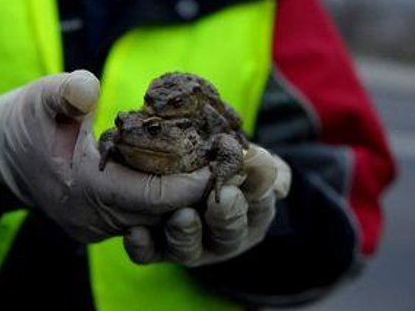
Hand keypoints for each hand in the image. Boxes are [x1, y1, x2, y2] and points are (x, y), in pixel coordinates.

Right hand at [0, 70, 211, 242]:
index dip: (191, 181)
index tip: (226, 162)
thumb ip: (64, 92)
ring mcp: (102, 225)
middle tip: (243, 161)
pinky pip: (150, 212)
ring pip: (160, 216)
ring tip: (230, 163)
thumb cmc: (23, 121)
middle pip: (164, 212)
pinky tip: (202, 168)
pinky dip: (176, 192)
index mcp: (82, 192)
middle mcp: (96, 219)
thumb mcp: (40, 97)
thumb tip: (87, 87)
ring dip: (193, 193)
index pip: (150, 196)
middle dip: (203, 189)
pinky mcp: (108, 220)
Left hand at [123, 144, 291, 266]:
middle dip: (227, 216)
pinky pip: (147, 253)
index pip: (261, 205)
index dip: (260, 192)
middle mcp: (221, 236)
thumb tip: (279, 178)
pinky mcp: (155, 249)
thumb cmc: (221, 164)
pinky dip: (143, 246)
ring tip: (181, 215)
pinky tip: (136, 232)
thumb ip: (264, 167)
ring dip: (186, 233)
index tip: (254, 171)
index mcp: (251, 213)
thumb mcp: (246, 160)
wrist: (171, 169)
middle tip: (222, 197)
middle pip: (229, 235)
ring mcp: (189, 245)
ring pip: (188, 249)